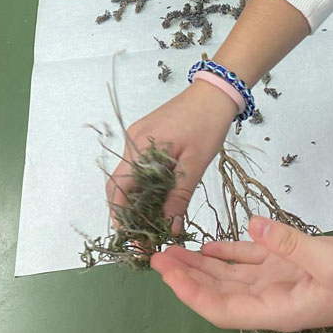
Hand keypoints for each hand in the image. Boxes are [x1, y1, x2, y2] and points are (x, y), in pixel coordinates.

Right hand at [107, 80, 235, 230]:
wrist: (214, 92)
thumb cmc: (207, 124)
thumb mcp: (196, 164)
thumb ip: (179, 196)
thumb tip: (168, 229)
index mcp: (140, 148)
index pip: (117, 189)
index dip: (121, 217)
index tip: (134, 240)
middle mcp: (132, 141)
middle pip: (118, 185)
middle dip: (128, 214)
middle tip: (145, 238)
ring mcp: (137, 137)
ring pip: (128, 177)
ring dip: (137, 201)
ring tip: (153, 224)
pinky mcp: (146, 135)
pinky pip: (137, 166)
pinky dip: (144, 186)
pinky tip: (159, 200)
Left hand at [151, 216, 332, 330]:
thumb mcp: (328, 261)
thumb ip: (288, 244)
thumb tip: (253, 225)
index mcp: (277, 310)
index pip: (221, 308)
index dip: (191, 292)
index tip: (167, 271)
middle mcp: (271, 298)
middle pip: (218, 292)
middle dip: (186, 276)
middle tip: (156, 255)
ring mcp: (279, 280)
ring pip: (229, 276)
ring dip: (201, 265)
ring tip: (172, 249)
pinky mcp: (289, 263)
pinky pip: (249, 260)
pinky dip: (226, 253)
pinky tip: (206, 245)